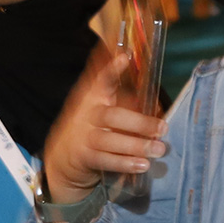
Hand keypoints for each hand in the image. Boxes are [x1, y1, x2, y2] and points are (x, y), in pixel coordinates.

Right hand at [41, 46, 168, 205]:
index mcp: (93, 98)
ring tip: (159, 149)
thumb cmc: (94, 130)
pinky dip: (125, 163)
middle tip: (162, 128)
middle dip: (139, 123)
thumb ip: (128, 105)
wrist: (62, 160)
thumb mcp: (104, 111)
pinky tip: (143, 165)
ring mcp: (82, 137)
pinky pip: (104, 160)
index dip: (112, 69)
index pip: (101, 80)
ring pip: (109, 140)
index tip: (124, 57)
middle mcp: (86, 115)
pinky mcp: (82, 157)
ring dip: (136, 146)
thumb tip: (158, 106)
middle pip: (111, 116)